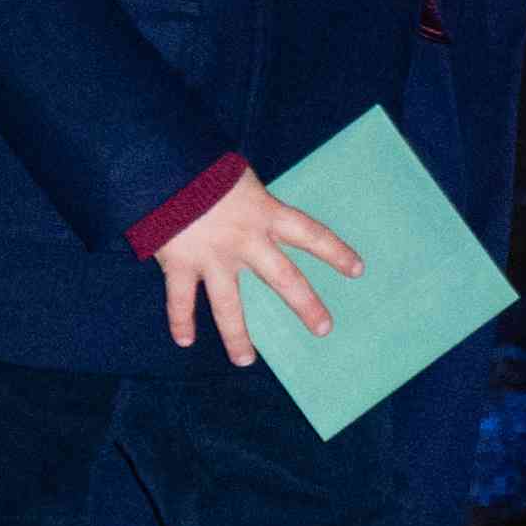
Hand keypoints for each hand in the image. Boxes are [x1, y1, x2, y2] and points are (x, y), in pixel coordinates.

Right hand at [154, 169, 360, 366]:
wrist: (168, 165)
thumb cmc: (209, 168)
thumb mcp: (245, 180)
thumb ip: (257, 205)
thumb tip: (263, 218)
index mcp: (267, 213)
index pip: (311, 234)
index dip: (336, 252)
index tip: (358, 270)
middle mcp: (246, 240)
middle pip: (284, 279)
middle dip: (306, 306)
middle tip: (324, 329)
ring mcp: (213, 257)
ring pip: (229, 307)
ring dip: (238, 337)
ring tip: (246, 361)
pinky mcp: (180, 264)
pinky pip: (181, 301)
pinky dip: (180, 321)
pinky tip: (185, 341)